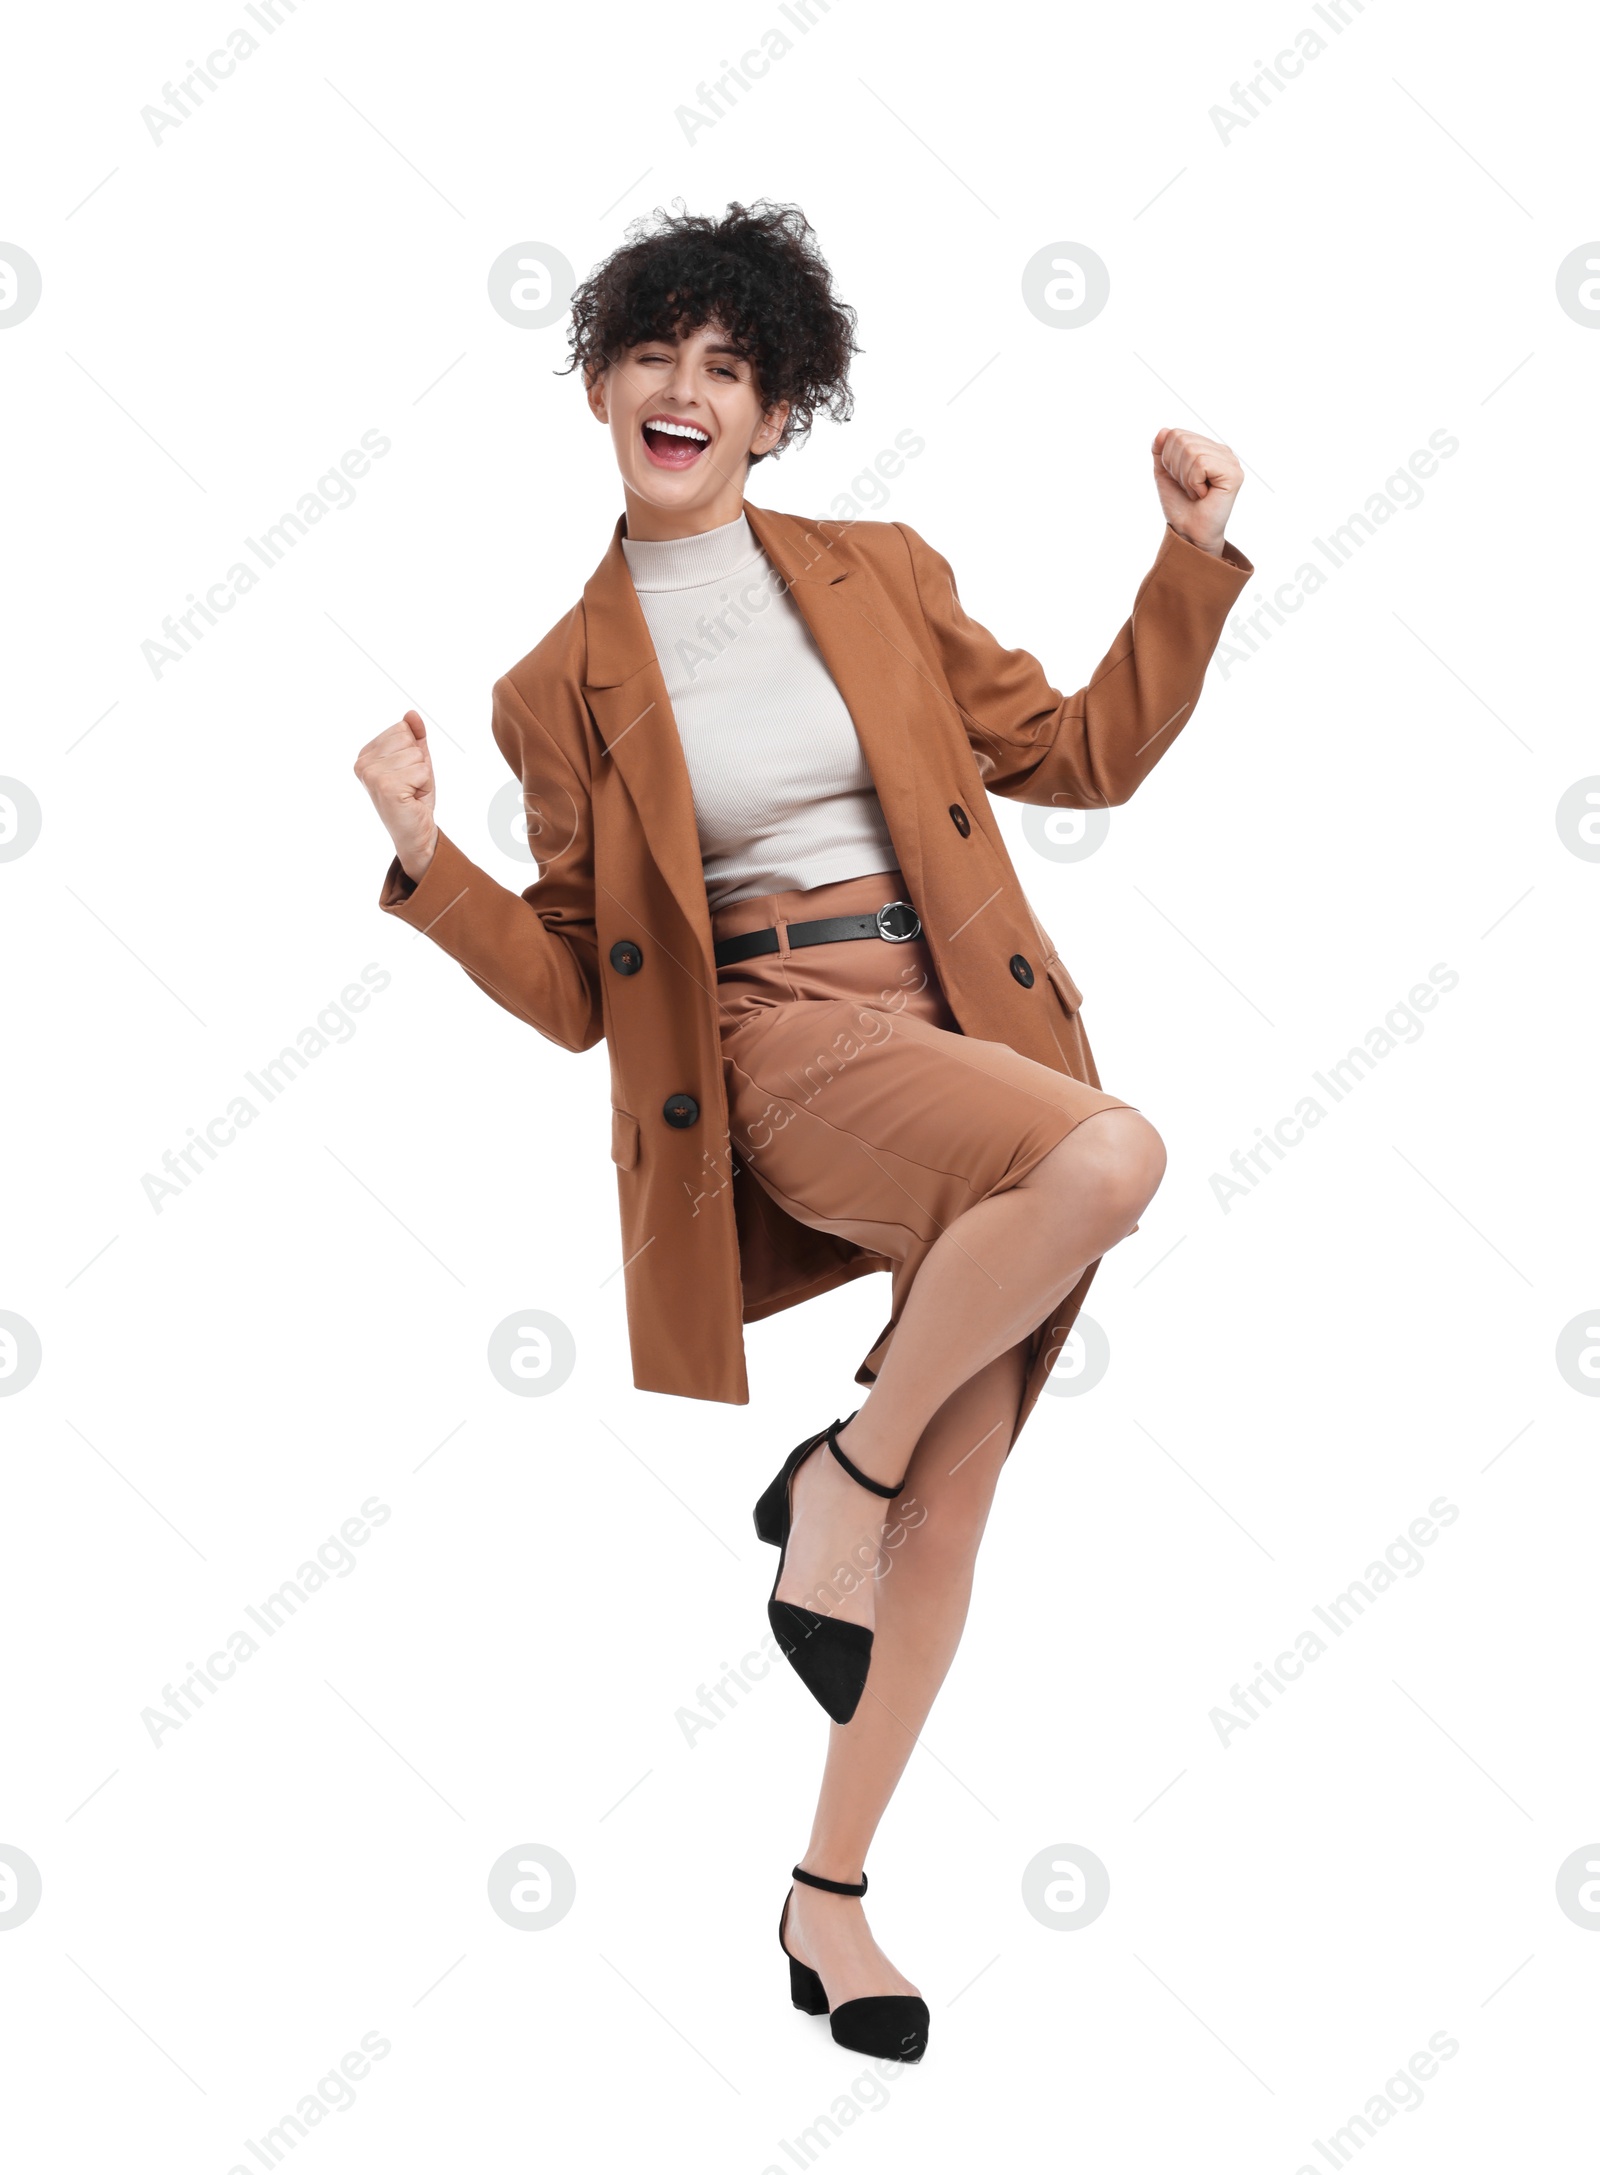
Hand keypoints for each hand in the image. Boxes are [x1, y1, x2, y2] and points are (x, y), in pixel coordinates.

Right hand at [354, 710, 437, 881]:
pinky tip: (412, 799)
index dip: (413, 751)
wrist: (416, 833)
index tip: (407, 773)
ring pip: (416, 755)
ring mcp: (372, 775)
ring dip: (422, 775)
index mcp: (366, 754)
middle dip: (418, 762)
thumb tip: (411, 714)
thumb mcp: (417, 762)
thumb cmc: (414, 798)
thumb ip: (415, 737)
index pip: (401, 729)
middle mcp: (363, 763)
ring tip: (412, 792)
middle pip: (407, 739)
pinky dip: (424, 785)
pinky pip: (422, 770)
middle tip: (411, 784)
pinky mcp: (386, 786)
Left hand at [1151, 428, 1242, 554]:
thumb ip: (1161, 450)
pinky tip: (1203, 494)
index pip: (1176, 433)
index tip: (1179, 480)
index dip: (1168, 459)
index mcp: (1208, 448)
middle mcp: (1222, 451)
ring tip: (1196, 492)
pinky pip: (1201, 464)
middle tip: (1188, 488)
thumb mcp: (1164, 473)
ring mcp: (1230, 461)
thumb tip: (1163, 430)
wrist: (1189, 532)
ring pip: (1191, 451)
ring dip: (1185, 478)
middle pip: (1182, 439)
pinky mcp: (1233, 474)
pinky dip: (1194, 483)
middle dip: (1175, 468)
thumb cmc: (1180, 505)